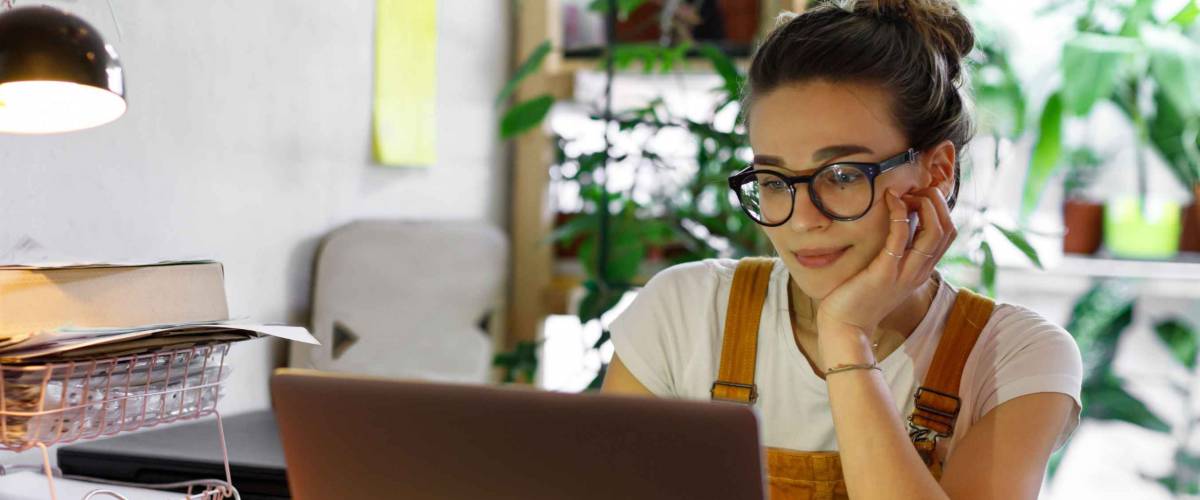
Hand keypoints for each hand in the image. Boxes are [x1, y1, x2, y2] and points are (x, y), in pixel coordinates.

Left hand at [814, 186, 956, 352]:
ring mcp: (905, 273)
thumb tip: (898, 223)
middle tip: (914, 190)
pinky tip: (890, 200)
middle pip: (948, 229)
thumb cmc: (860, 297)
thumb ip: (897, 253)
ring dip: (924, 205)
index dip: (940, 209)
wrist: (846, 327)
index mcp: (922, 270)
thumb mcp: (886, 272)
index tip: (918, 195)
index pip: (948, 234)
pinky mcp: (885, 272)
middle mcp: (919, 272)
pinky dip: (900, 214)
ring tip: (905, 192)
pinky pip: (901, 237)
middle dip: (936, 202)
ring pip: (934, 232)